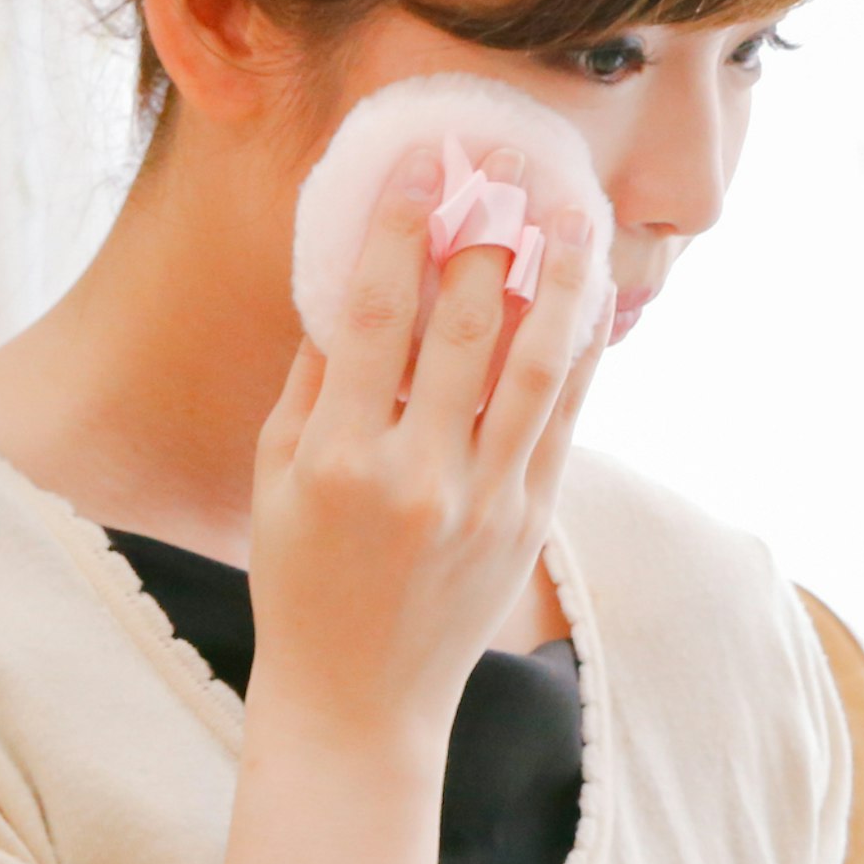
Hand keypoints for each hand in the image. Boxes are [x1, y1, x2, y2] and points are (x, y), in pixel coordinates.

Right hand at [243, 141, 606, 753]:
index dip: (396, 228)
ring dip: (557, 279)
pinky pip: (562, 417)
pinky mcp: (529, 519)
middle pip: (464, 327)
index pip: (372, 315)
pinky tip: (589, 294)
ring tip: (572, 210)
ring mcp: (483, 499)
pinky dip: (578, 350)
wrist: (359, 698)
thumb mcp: (274, 476)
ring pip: (534, 365)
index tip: (417, 165)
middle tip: (502, 164)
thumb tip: (347, 277)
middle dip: (485, 233)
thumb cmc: (302, 576)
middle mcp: (415, 475)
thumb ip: (310, 379)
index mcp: (337, 456)